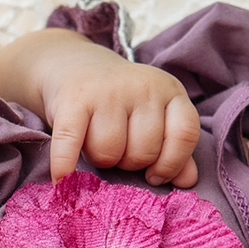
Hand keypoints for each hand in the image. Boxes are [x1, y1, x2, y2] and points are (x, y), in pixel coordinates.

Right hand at [0, 29, 200, 185]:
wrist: (74, 65)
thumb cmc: (120, 103)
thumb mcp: (154, 117)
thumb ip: (174, 149)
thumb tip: (187, 182)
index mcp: (170, 91)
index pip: (184, 135)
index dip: (171, 163)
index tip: (154, 176)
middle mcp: (143, 86)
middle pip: (143, 152)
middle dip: (128, 163)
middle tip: (118, 150)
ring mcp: (107, 91)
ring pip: (109, 152)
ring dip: (100, 160)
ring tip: (95, 145)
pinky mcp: (73, 99)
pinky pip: (71, 143)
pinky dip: (64, 165)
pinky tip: (61, 179)